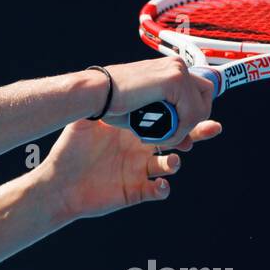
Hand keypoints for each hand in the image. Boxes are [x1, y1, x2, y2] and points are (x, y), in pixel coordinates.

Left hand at [41, 115, 222, 220]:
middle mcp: (143, 149)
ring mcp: (142, 171)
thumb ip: (103, 103)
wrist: (59, 181)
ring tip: (174, 159)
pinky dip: (162, 188)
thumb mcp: (87, 121)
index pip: (166, 119)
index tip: (193, 103)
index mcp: (136, 129)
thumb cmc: (71, 149)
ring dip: (175, 161)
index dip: (184, 113)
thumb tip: (115, 77)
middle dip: (197, 133)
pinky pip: (158, 191)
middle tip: (210, 127)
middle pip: (180, 139)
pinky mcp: (137, 192)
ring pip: (171, 164)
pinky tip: (160, 185)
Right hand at [97, 56, 215, 146]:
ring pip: (201, 107)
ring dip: (185, 128)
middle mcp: (176, 66)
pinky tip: (162, 135)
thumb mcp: (146, 114)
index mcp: (169, 69)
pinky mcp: (174, 80)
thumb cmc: (112, 103)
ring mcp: (177, 71)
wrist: (96, 94)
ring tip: (163, 138)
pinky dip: (180, 130)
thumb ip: (168, 124)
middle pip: (206, 94)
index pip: (198, 90)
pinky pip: (191, 114)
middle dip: (195, 119)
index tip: (181, 132)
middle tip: (175, 135)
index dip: (193, 113)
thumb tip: (189, 144)